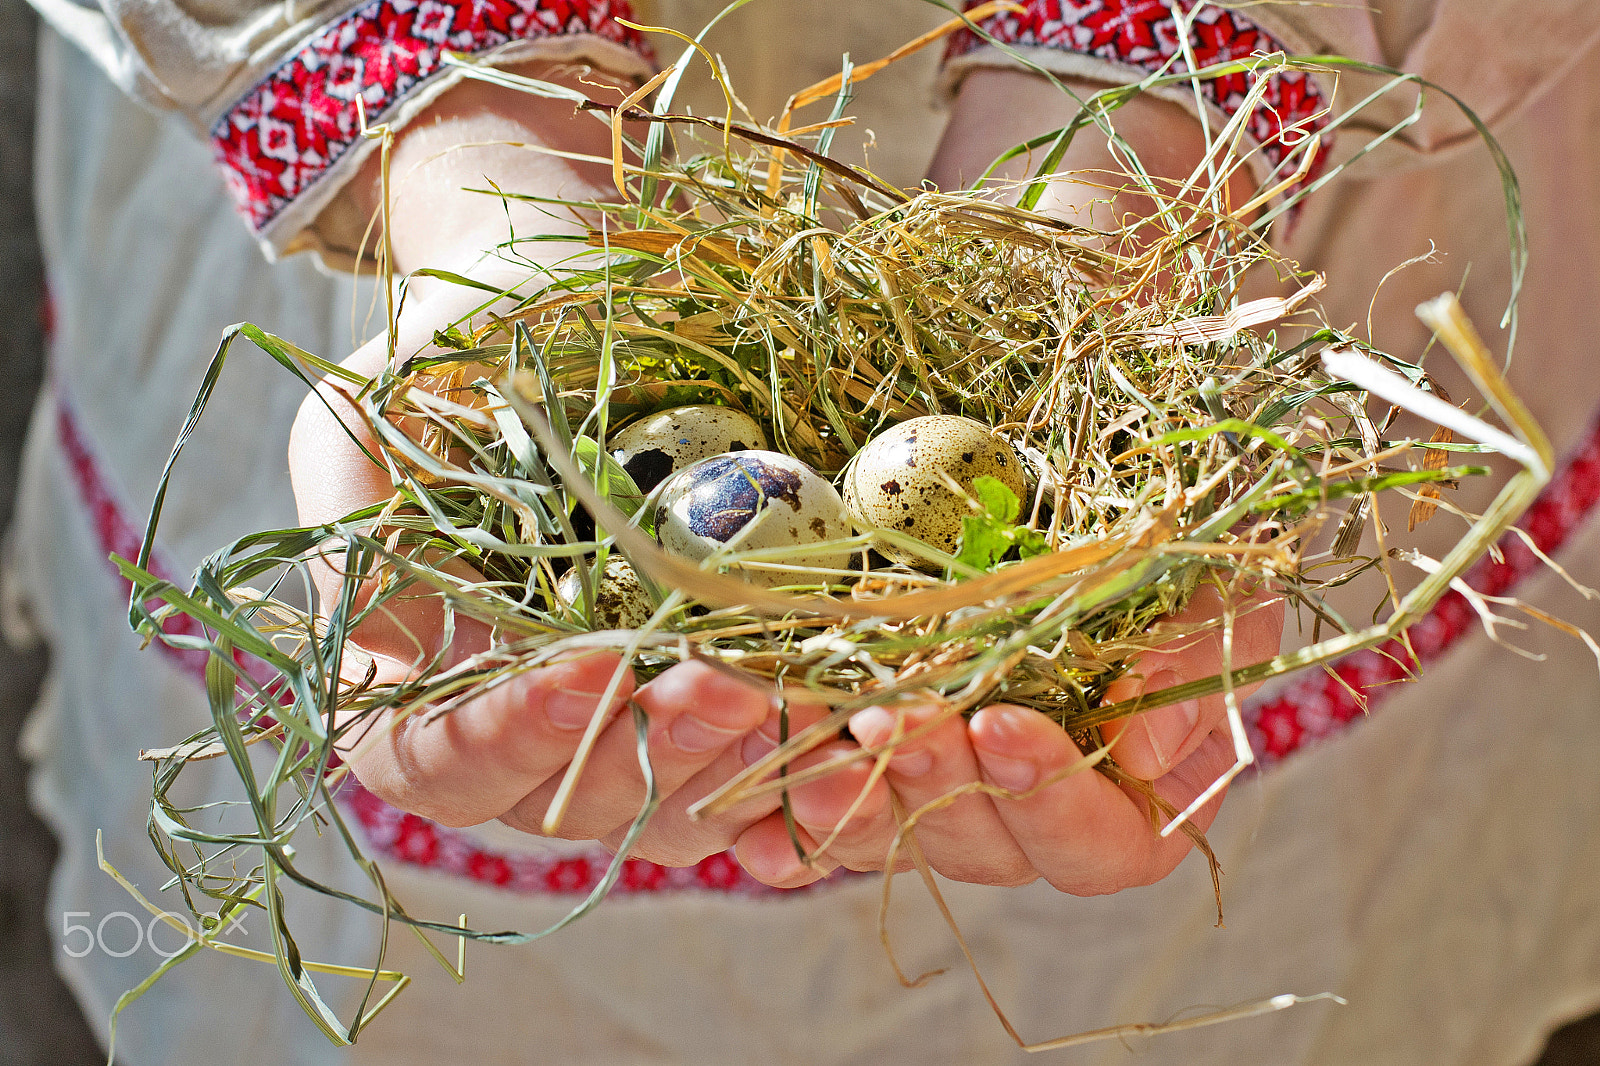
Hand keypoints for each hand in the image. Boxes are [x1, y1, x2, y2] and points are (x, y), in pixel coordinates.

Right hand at [288, 65, 795, 866]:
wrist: (559, 306)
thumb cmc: (455, 347)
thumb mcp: (373, 405)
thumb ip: (360, 521)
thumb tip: (385, 651)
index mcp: (411, 681)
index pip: (434, 763)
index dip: (506, 736)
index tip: (591, 667)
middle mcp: (515, 727)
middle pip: (567, 804)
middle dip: (649, 754)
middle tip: (728, 683)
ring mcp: (618, 726)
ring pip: (672, 810)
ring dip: (737, 770)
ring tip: (805, 699)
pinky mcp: (707, 700)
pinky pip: (759, 775)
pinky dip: (807, 773)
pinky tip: (860, 732)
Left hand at [732, 583, 1283, 891]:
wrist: (1068, 513)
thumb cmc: (1163, 561)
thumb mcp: (1210, 592)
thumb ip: (1195, 660)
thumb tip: (1143, 743)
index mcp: (1124, 804)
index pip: (1096, 841)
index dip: (1050, 795)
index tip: (1002, 726)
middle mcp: (1023, 822)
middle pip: (978, 844)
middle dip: (932, 783)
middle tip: (890, 721)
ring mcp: (937, 803)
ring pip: (887, 833)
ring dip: (846, 799)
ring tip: (811, 752)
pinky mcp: (861, 773)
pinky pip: (809, 819)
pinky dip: (772, 813)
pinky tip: (745, 796)